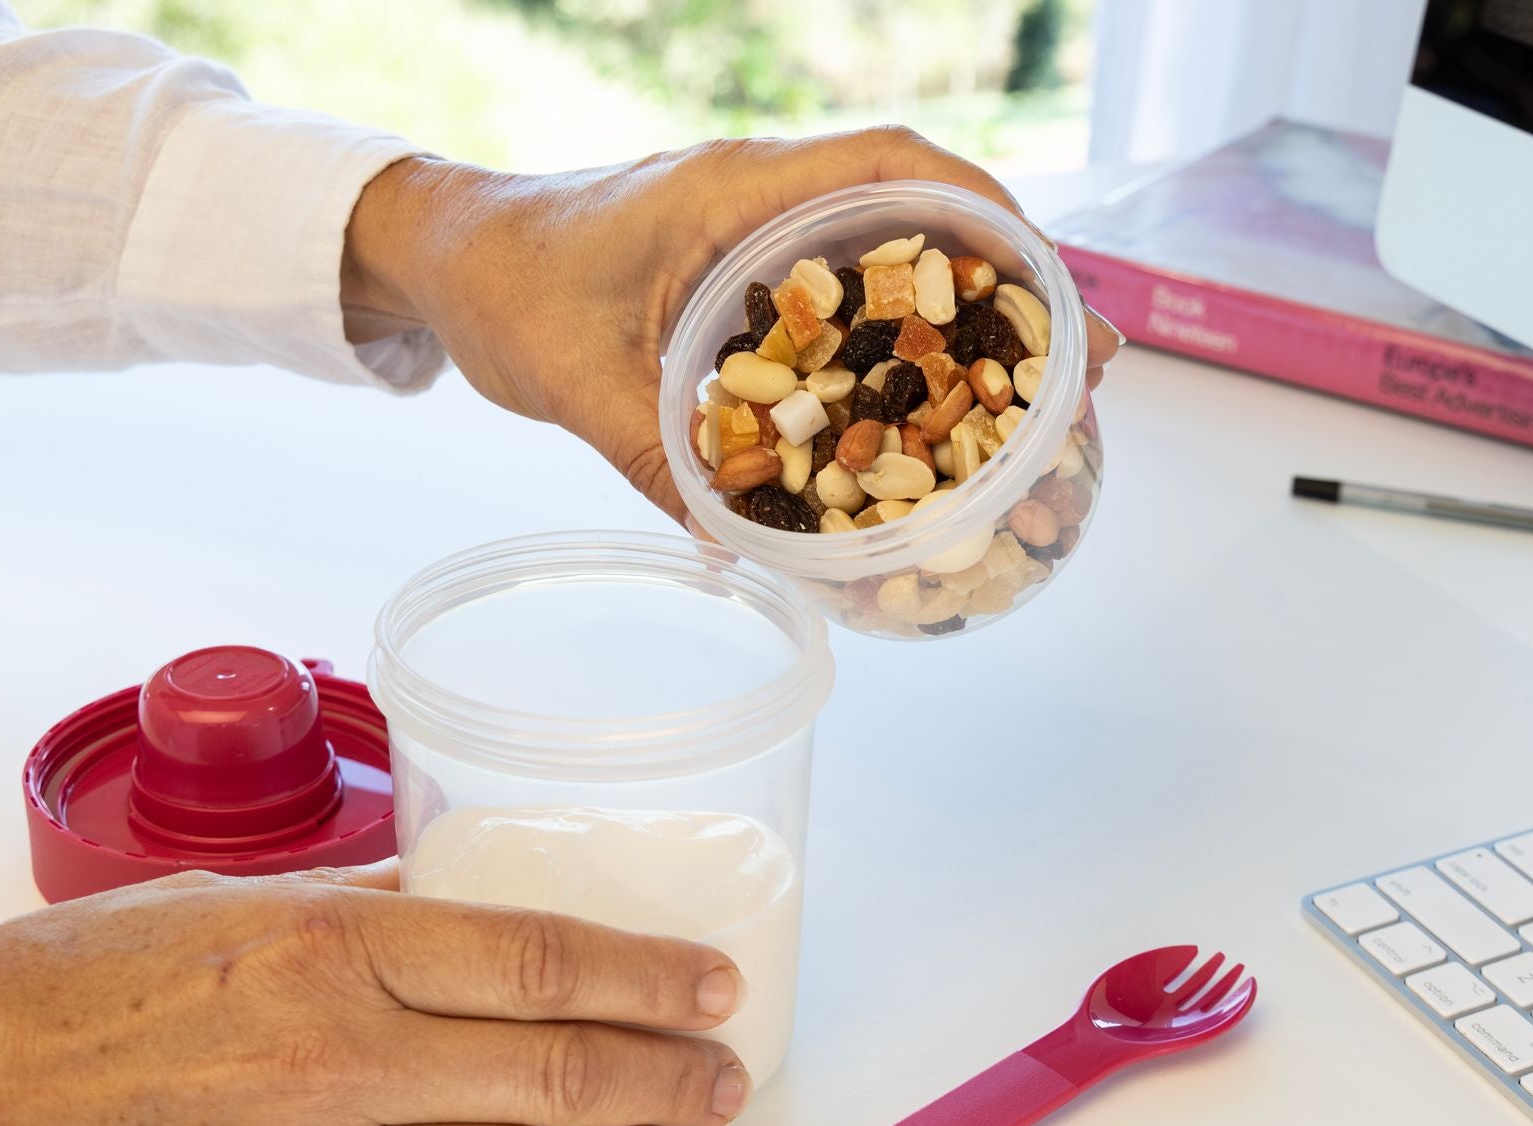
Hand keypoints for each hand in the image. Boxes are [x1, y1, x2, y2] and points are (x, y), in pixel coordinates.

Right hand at [0, 863, 748, 1125]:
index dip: (647, 976)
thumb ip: (371, 906)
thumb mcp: (232, 905)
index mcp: (326, 951)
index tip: (709, 981)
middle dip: (666, 1070)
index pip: (539, 962)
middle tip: (724, 1067)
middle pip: (555, 1071)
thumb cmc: (71, 994)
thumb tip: (482, 899)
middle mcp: (332, 1062)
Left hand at [340, 127, 1122, 523]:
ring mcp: (765, 228)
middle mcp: (767, 196)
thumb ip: (659, 458)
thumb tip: (745, 550)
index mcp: (739, 190)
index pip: (896, 168)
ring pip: (899, 256)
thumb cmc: (507, 289)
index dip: (990, 219)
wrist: (447, 253)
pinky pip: (853, 290)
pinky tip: (941, 407)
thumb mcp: (579, 382)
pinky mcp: (751, 268)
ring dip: (973, 316)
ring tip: (1041, 396)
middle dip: (1016, 286)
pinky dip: (909, 339)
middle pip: (926, 216)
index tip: (1054, 286)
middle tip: (1085, 368)